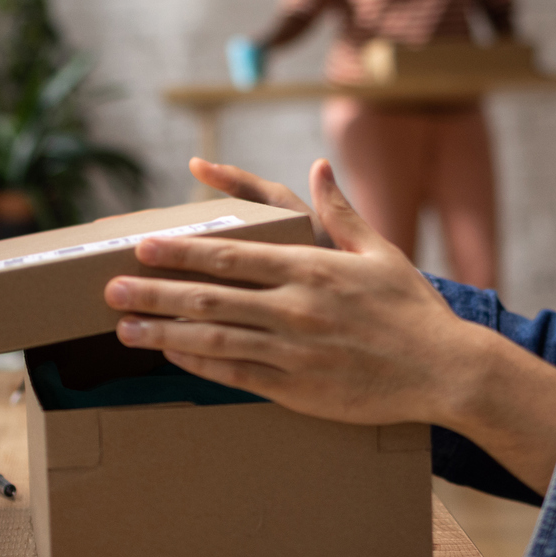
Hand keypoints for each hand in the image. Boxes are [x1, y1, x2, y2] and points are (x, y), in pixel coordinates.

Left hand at [109, 159, 555, 492]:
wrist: (445, 371)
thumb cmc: (412, 309)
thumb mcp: (379, 251)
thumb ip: (339, 211)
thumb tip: (317, 167)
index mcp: (312, 269)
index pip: (231, 257)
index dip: (181, 252)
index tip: (144, 246)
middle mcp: (295, 309)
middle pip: (209, 298)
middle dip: (154, 292)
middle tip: (110, 287)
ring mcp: (293, 352)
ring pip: (213, 340)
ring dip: (163, 333)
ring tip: (124, 327)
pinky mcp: (296, 389)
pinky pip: (235, 376)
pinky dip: (197, 364)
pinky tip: (169, 355)